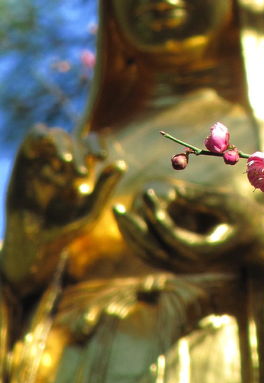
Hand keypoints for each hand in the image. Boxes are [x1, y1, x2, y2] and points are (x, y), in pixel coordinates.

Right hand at [2, 125, 124, 290]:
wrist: (33, 248)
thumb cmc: (64, 233)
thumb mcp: (89, 214)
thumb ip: (105, 190)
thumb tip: (121, 163)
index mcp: (79, 171)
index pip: (91, 143)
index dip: (98, 143)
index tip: (102, 158)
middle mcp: (61, 163)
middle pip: (76, 138)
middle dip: (82, 150)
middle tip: (81, 172)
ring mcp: (42, 160)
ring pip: (57, 134)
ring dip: (65, 143)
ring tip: (66, 163)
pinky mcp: (24, 160)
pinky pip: (35, 135)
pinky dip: (44, 137)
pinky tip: (51, 153)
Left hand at [114, 181, 263, 271]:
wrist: (261, 244)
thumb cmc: (249, 219)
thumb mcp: (230, 203)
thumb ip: (201, 198)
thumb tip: (174, 193)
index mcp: (206, 252)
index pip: (172, 239)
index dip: (157, 217)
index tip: (149, 194)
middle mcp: (192, 263)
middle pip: (154, 253)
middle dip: (133, 230)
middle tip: (117, 208)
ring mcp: (186, 265)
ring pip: (150, 256)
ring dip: (131, 236)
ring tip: (118, 213)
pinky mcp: (182, 261)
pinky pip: (154, 253)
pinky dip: (139, 239)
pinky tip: (130, 220)